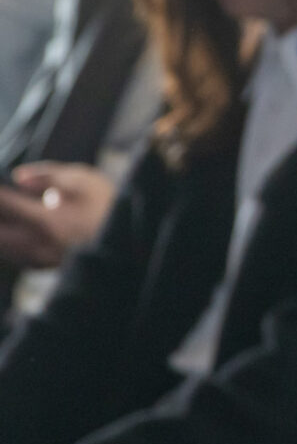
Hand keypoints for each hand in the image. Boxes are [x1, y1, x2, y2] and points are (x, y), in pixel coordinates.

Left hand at [0, 162, 114, 268]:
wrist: (136, 243)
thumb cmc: (112, 208)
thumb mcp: (86, 182)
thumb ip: (49, 176)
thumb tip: (18, 177)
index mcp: (43, 220)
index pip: (4, 203)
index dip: (0, 194)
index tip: (2, 187)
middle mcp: (37, 243)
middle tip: (5, 205)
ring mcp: (42, 258)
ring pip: (5, 248)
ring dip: (3, 233)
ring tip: (7, 218)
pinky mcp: (49, 267)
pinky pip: (17, 258)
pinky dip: (9, 246)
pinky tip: (13, 237)